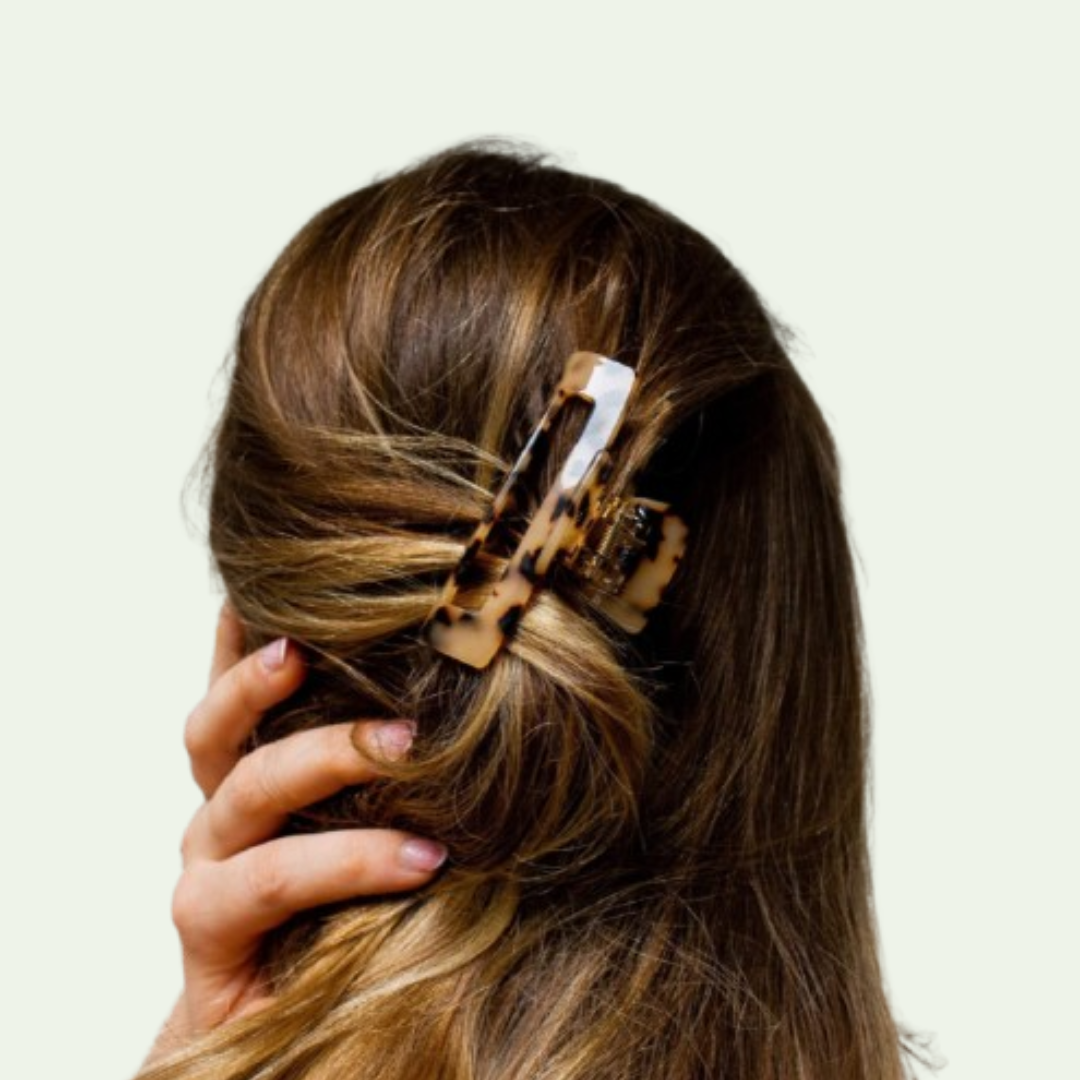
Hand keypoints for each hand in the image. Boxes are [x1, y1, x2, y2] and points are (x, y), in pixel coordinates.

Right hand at [148, 606, 445, 1059]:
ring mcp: (208, 869)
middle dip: (269, 679)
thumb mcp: (369, 824)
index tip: (267, 580)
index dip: (241, 637)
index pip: (233, 693)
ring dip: (328, 756)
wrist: (292, 1030)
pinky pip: (273, 879)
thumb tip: (467, 697)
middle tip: (326, 643)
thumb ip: (389, 769)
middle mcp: (218, 815)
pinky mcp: (210, 931)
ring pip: (247, 789)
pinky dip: (349, 858)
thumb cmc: (341, 913)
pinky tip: (420, 855)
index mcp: (249, 780)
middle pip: (218, 727)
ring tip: (408, 745)